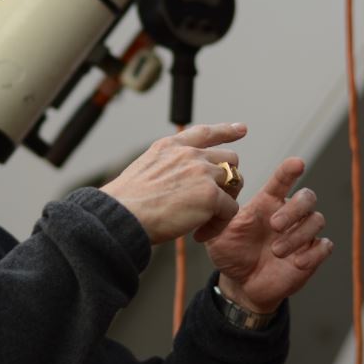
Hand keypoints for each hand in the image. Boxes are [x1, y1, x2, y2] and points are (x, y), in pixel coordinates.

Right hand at [101, 123, 246, 244]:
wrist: (122, 215)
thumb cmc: (127, 203)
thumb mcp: (146, 170)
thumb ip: (168, 168)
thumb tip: (182, 183)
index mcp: (171, 146)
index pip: (205, 132)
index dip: (226, 130)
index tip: (241, 129)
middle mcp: (189, 154)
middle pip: (228, 158)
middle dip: (228, 179)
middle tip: (216, 202)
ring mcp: (202, 172)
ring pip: (234, 181)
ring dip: (226, 202)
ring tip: (207, 220)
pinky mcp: (210, 195)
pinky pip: (230, 210)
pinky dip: (218, 224)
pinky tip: (199, 234)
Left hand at [205, 157, 331, 313]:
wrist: (241, 284)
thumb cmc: (231, 252)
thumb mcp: (217, 234)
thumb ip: (217, 216)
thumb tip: (214, 196)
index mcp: (267, 203)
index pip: (282, 180)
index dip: (289, 170)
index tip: (297, 164)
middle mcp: (288, 214)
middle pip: (307, 197)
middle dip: (293, 209)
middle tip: (274, 225)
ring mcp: (302, 234)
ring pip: (317, 220)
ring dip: (298, 234)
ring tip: (276, 251)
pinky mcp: (311, 255)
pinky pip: (325, 246)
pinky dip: (314, 253)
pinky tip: (296, 262)